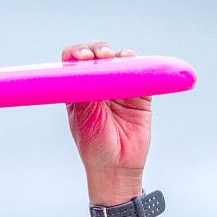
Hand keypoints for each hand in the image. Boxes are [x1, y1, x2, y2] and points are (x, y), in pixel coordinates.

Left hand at [62, 41, 152, 204]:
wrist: (117, 166)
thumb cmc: (94, 145)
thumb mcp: (83, 118)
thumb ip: (85, 93)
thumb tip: (86, 68)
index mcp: (79, 89)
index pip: (75, 62)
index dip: (77, 53)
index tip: (81, 57)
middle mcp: (99, 85)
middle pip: (98, 55)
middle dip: (98, 50)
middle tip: (101, 56)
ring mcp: (121, 88)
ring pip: (121, 61)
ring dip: (119, 54)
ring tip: (117, 57)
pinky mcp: (140, 95)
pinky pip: (142, 75)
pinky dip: (139, 65)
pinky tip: (133, 61)